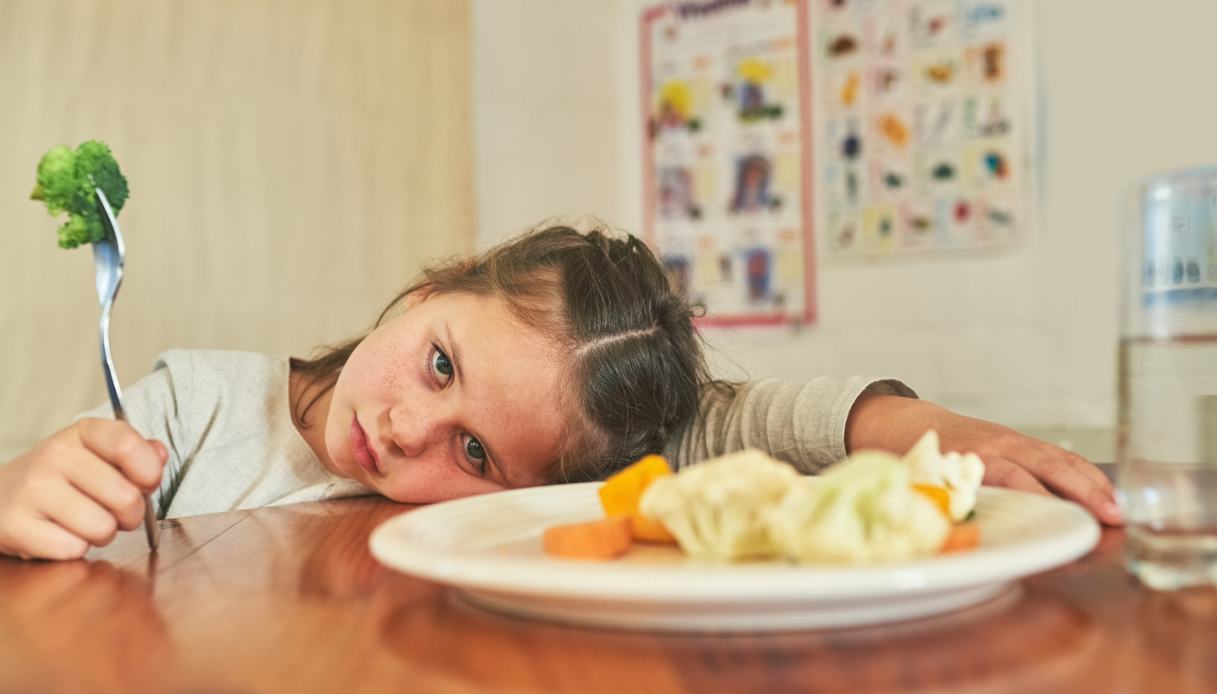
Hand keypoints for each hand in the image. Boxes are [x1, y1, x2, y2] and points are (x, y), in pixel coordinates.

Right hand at [0, 418, 166, 559]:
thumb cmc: (61, 479)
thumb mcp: (96, 456)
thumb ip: (134, 454)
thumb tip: (159, 454)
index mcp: (81, 433)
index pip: (128, 445)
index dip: (149, 472)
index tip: (147, 483)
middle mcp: (54, 455)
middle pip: (125, 497)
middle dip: (129, 515)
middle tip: (112, 513)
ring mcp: (32, 489)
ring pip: (102, 528)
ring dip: (101, 535)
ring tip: (83, 523)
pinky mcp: (15, 524)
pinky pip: (73, 549)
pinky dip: (73, 549)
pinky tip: (58, 535)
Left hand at [846, 395, 1122, 525]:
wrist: (905, 422)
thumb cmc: (910, 459)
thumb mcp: (914, 483)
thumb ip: (935, 506)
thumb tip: (950, 541)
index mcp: (969, 456)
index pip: (1012, 476)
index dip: (1040, 498)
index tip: (1064, 522)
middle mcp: (996, 445)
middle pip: (1048, 465)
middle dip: (1083, 492)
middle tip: (1113, 519)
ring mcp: (1012, 440)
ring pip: (1061, 459)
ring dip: (1094, 483)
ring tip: (1120, 511)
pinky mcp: (1022, 442)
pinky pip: (1060, 456)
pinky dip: (1086, 473)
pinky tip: (1106, 494)